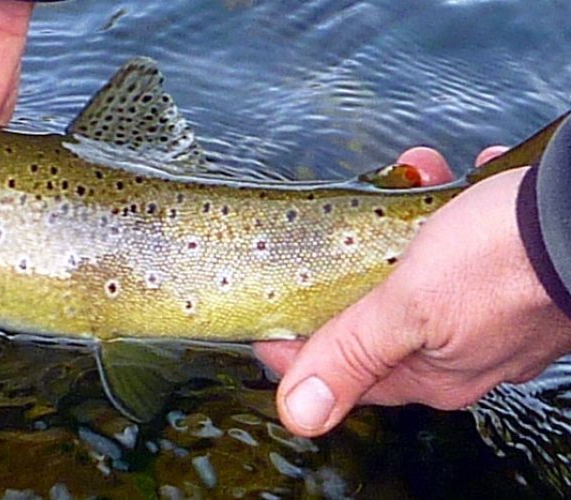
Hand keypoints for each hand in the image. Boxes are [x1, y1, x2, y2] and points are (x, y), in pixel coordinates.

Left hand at [255, 146, 570, 436]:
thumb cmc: (510, 260)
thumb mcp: (409, 308)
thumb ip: (352, 356)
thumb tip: (300, 414)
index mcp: (433, 373)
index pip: (342, 372)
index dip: (298, 346)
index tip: (265, 318)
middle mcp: (463, 351)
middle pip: (375, 318)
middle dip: (351, 270)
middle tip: (332, 236)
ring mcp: (492, 312)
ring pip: (419, 270)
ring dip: (402, 224)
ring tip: (408, 177)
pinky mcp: (514, 273)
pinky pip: (463, 241)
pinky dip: (449, 207)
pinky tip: (448, 179)